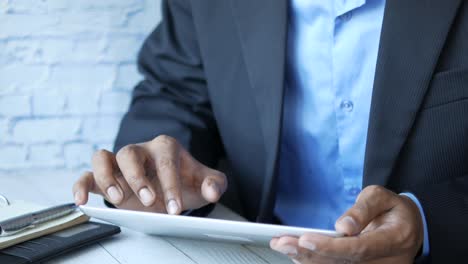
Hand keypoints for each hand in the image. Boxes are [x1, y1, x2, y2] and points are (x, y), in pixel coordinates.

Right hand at [72, 135, 226, 214]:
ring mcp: (120, 162)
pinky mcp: (105, 176)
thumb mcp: (205, 182)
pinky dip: (81, 185)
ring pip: (103, 158)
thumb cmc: (186, 180)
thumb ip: (214, 183)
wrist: (172, 186)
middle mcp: (140, 151)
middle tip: (149, 201)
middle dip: (137, 178)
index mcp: (165, 147)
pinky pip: (87, 174)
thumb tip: (212, 190)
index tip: (174, 208)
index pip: (166, 161)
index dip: (170, 185)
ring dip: (108, 178)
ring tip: (118, 200)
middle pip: (130, 153)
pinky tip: (83, 201)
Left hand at [270, 186, 423, 263]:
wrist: (410, 228)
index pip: (358, 249)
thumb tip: (343, 226)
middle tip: (282, 242)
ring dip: (306, 258)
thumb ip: (364, 208)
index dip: (330, 247)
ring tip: (282, 245)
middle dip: (308, 254)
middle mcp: (384, 262)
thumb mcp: (383, 197)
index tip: (305, 239)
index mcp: (393, 241)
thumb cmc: (394, 211)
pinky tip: (296, 253)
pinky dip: (313, 261)